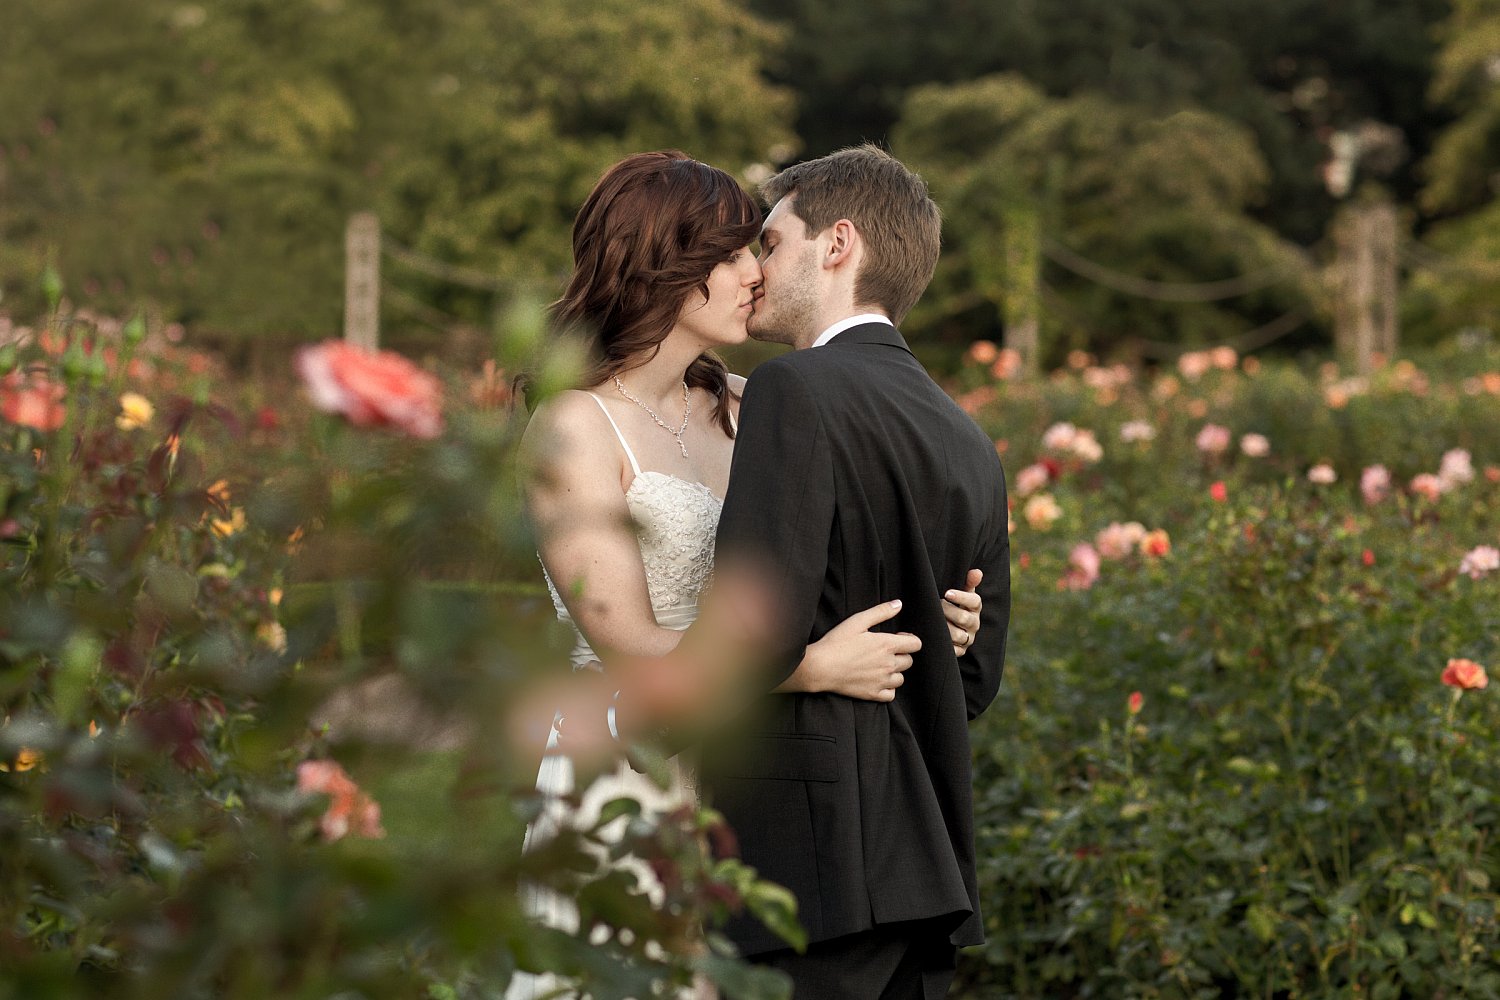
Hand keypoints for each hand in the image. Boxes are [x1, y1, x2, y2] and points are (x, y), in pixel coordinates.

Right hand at [783, 600, 920, 701]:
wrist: (820, 667)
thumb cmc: (837, 642)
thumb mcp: (858, 621)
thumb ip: (881, 612)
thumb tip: (899, 604)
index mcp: (887, 645)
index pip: (916, 644)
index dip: (909, 640)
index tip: (898, 639)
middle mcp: (888, 664)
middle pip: (909, 661)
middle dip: (901, 655)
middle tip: (885, 651)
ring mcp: (881, 681)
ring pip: (901, 678)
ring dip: (894, 672)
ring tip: (880, 666)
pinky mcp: (873, 694)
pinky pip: (891, 694)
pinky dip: (888, 688)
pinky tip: (877, 680)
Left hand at [944, 568, 982, 656]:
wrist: (953, 628)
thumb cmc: (955, 606)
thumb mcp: (962, 593)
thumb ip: (968, 583)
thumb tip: (976, 572)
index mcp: (975, 608)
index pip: (975, 601)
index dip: (962, 597)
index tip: (947, 593)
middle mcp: (974, 624)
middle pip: (965, 618)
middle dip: (949, 612)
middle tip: (937, 606)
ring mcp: (968, 639)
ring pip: (960, 636)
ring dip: (946, 629)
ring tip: (934, 622)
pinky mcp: (960, 651)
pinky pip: (955, 651)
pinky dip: (946, 646)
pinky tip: (936, 637)